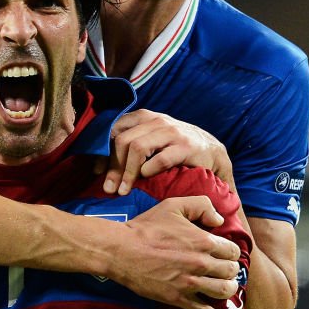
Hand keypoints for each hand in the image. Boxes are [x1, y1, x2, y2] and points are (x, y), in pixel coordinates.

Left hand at [103, 110, 233, 194]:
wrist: (212, 151)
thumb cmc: (174, 148)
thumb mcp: (151, 138)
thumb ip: (129, 142)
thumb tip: (99, 164)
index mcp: (143, 117)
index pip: (114, 129)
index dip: (101, 151)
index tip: (96, 172)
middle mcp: (156, 120)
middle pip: (122, 141)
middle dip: (112, 167)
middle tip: (108, 189)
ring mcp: (171, 132)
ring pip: (137, 148)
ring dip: (127, 173)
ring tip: (123, 191)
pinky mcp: (186, 147)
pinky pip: (160, 159)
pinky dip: (149, 170)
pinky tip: (146, 179)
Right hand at [108, 197, 239, 308]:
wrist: (122, 250)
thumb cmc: (146, 228)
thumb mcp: (173, 206)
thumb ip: (201, 205)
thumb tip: (218, 219)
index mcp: (203, 241)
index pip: (232, 251)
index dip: (231, 253)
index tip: (225, 255)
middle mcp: (201, 264)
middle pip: (230, 272)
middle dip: (230, 271)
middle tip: (224, 271)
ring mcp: (190, 283)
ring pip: (223, 291)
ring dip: (227, 290)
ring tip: (224, 288)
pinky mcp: (177, 298)